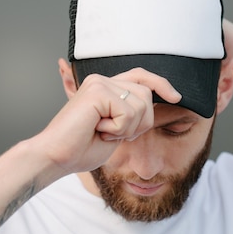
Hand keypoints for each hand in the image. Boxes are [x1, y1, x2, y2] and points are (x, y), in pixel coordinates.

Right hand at [32, 68, 181, 176]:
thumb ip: (131, 114)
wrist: (56, 157)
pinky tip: (98, 130)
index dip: (161, 84)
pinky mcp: (97, 91)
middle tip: (113, 134)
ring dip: (127, 128)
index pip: (141, 76)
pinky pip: (128, 113)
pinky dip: (117, 129)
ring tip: (103, 132)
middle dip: (141, 122)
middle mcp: (102, 79)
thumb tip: (153, 107)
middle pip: (147, 95)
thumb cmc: (81, 148)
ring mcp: (99, 83)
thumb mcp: (116, 130)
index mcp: (105, 86)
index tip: (176, 97)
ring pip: (141, 105)